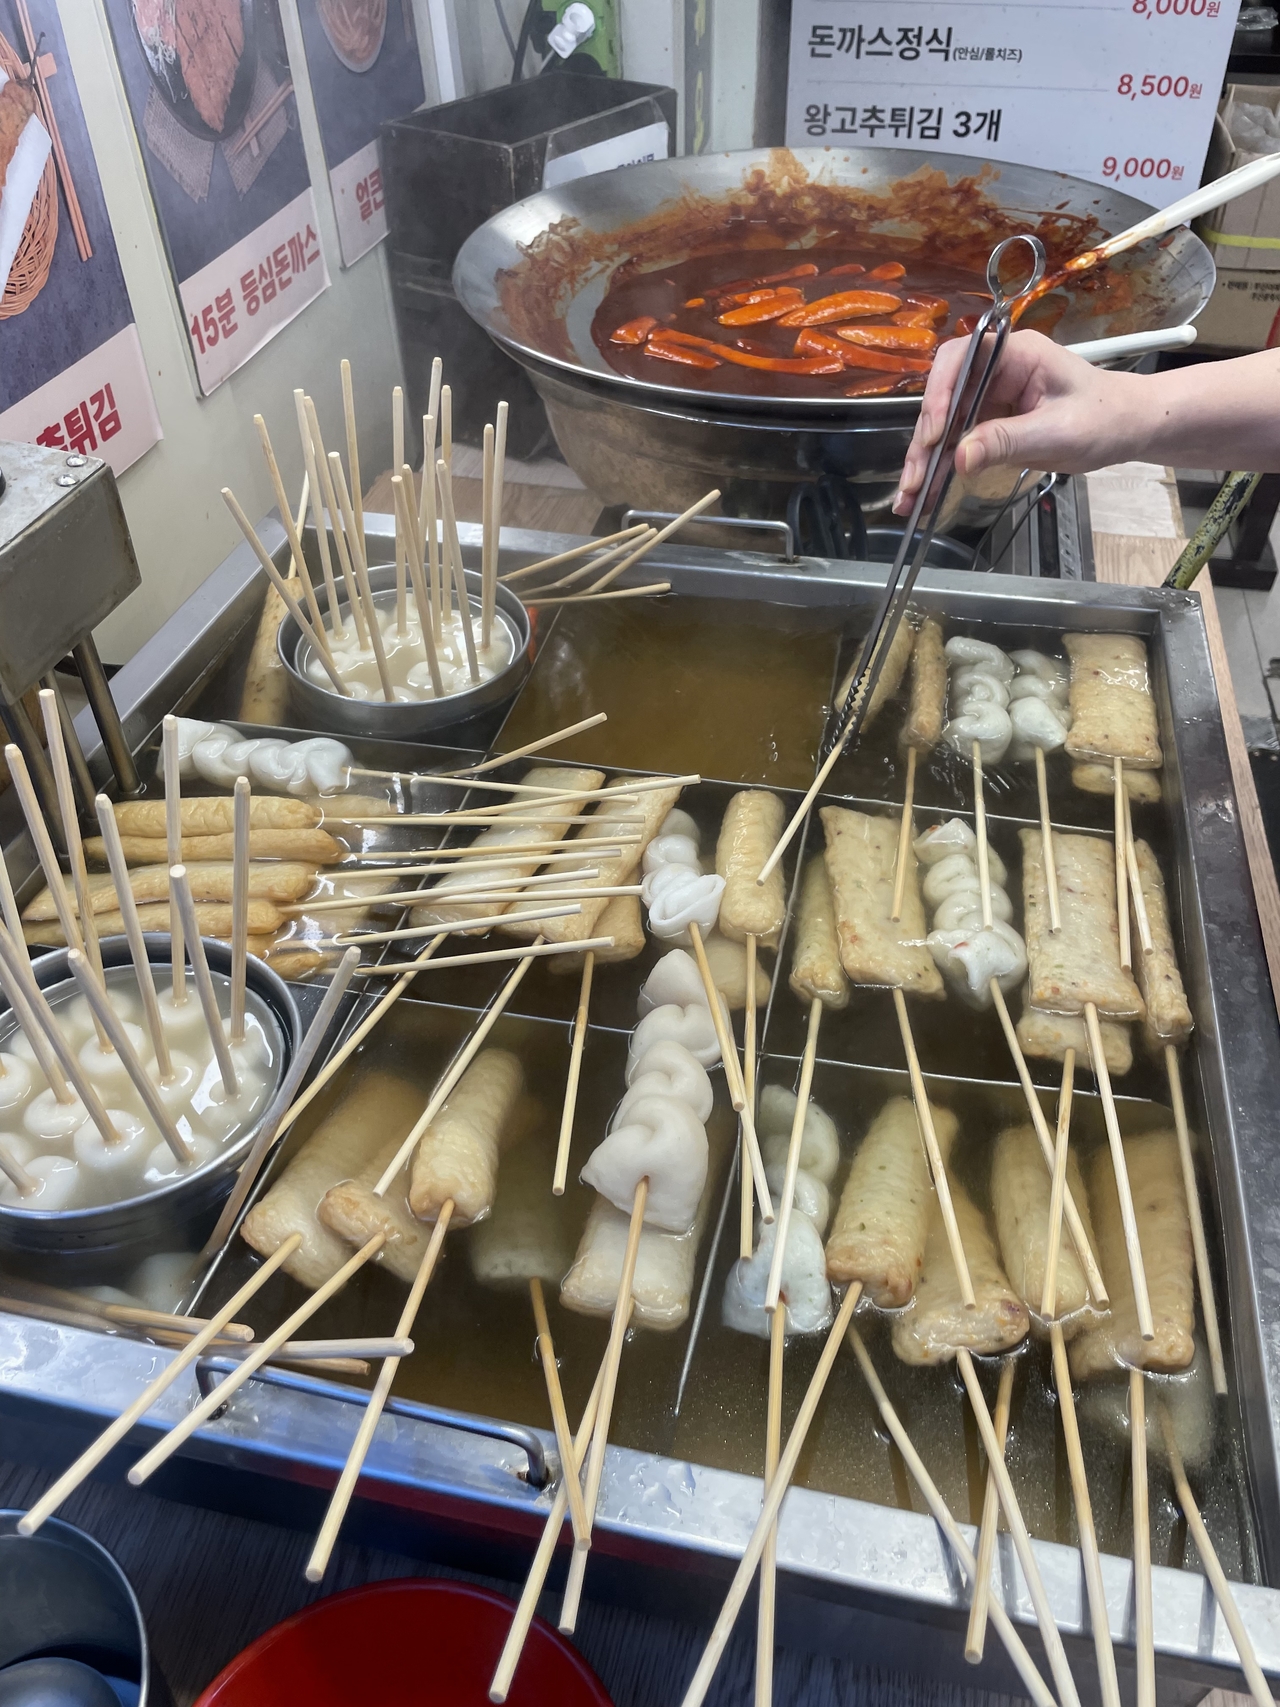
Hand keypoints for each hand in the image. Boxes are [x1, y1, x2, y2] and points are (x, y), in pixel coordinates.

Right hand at [892, 331, 1135, 515]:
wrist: (1127, 428)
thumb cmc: (1104, 418)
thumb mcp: (1057, 432)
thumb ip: (1007, 441)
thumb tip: (960, 457)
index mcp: (1015, 354)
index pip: (960, 360)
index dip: (939, 394)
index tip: (934, 435)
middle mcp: (995, 371)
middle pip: (943, 398)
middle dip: (924, 440)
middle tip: (914, 479)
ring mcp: (989, 398)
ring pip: (944, 426)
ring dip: (925, 461)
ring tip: (910, 498)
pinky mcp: (989, 423)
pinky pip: (957, 444)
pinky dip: (941, 469)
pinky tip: (926, 494)